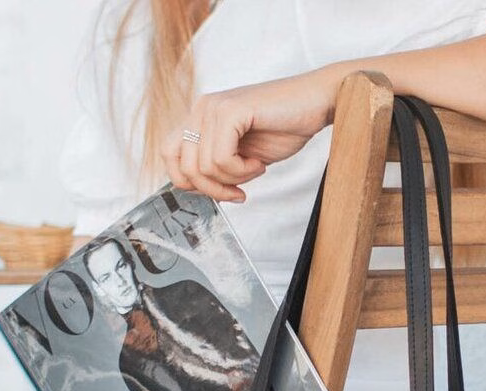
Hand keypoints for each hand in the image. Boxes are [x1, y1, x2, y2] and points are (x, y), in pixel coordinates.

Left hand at [161, 68, 339, 201]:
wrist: (314, 104)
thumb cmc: (284, 127)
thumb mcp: (242, 154)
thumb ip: (216, 165)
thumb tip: (199, 187)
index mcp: (201, 118)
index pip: (171, 157)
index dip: (194, 184)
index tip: (222, 191)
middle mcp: (201, 109)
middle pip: (184, 168)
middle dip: (213, 190)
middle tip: (239, 191)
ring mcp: (213, 107)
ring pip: (204, 168)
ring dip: (234, 179)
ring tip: (255, 168)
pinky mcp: (229, 110)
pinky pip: (221, 159)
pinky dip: (242, 171)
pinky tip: (259, 162)